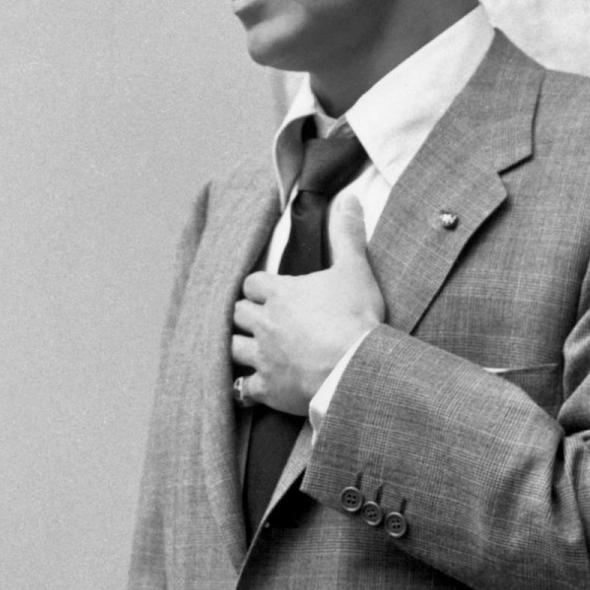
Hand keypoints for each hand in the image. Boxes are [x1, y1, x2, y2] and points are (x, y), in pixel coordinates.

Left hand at [231, 195, 384, 414]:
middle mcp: (264, 323)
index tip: (266, 292)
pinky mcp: (267, 388)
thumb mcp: (355, 270)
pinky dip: (244, 389)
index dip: (258, 287)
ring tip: (247, 348)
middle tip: (256, 319)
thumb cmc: (356, 318)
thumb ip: (347, 234)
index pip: (252, 283)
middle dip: (244, 315)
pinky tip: (247, 390)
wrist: (357, 368)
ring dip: (239, 347)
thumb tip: (349, 199)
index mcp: (280, 293)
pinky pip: (243, 389)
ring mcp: (263, 357)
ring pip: (232, 348)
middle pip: (237, 314)